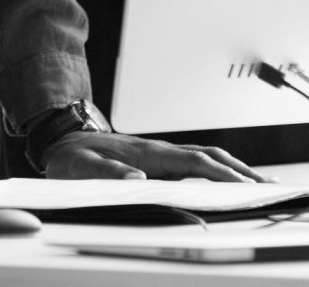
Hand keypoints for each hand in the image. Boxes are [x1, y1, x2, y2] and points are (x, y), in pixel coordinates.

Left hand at [42, 131, 268, 181]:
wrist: (61, 140)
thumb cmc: (71, 157)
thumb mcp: (82, 168)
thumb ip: (108, 174)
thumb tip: (138, 178)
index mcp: (145, 154)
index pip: (192, 162)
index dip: (220, 174)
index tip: (243, 186)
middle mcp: (156, 151)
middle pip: (207, 156)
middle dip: (238, 170)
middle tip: (265, 186)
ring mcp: (158, 153)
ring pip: (203, 156)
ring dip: (231, 168)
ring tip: (257, 183)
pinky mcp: (156, 159)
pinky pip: (193, 161)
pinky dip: (216, 168)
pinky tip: (225, 178)